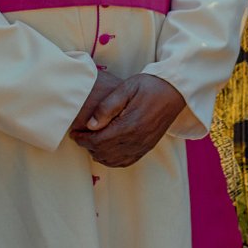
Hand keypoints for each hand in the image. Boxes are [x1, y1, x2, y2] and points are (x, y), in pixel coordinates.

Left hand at [70, 74, 185, 167]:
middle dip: (88, 146)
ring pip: (114, 160)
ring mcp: (143, 146)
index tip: (74, 133)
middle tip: (79, 136)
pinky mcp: (147, 147)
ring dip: (98, 154)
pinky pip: (126, 161)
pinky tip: (106, 151)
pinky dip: (112, 160)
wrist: (174, 91)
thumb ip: (107, 107)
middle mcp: (137, 140)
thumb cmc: (149, 85)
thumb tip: (91, 125)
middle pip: (104, 153)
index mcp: (130, 125)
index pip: (99, 141)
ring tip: (90, 142)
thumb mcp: (126, 88)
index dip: (83, 139)